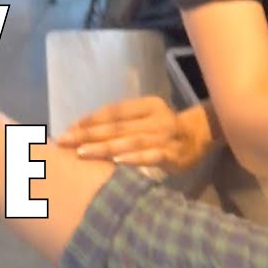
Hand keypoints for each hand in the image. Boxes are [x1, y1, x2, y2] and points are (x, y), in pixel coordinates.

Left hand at [56, 96, 211, 172]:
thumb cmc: (165, 127)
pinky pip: (152, 156)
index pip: (115, 110)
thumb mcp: (147, 117)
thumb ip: (123, 122)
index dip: (91, 119)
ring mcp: (166, 136)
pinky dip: (134, 159)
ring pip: (131, 141)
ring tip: (82, 152)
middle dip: (89, 134)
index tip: (68, 128)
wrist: (202, 135)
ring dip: (106, 147)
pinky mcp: (174, 155)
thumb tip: (83, 130)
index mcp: (148, 105)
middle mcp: (157, 118)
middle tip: (65, 141)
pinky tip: (117, 163)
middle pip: (118, 126)